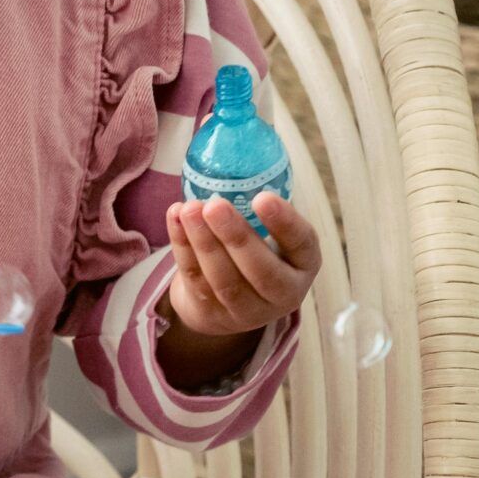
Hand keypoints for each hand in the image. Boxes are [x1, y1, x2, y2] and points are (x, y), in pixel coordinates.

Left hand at [164, 192, 321, 338]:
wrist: (226, 303)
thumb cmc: (253, 253)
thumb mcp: (269, 235)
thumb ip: (259, 210)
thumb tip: (235, 162)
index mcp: (303, 264)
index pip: (302, 245)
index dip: (285, 223)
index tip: (263, 197)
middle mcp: (283, 293)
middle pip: (261, 271)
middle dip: (236, 236)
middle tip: (216, 205)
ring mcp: (248, 310)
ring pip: (224, 279)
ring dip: (204, 242)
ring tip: (189, 209)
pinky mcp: (213, 315)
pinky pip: (195, 279)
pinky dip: (183, 247)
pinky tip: (176, 218)